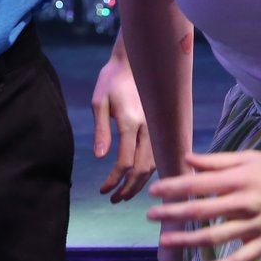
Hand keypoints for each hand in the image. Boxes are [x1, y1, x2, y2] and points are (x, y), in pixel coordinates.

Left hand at [91, 38, 154, 200]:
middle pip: (142, 168)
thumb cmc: (112, 80)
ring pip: (153, 164)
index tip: (102, 189)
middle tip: (113, 199)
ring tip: (124, 195)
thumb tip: (99, 158)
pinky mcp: (160, 126)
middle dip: (128, 188)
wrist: (135, 61)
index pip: (125, 161)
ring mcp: (158, 127)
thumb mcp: (99, 102)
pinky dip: (149, 171)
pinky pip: (158, 155)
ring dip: (140, 184)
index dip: (113, 180)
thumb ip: (101, 130)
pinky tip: (138, 179)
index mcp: (131, 121)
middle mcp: (149, 127)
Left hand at [147, 150, 260, 260]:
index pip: (199, 183)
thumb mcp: (250, 158)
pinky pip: (241, 258)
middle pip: (202, 210)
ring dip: (189, 240)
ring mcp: (258, 224)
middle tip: (151, 217)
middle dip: (174, 214)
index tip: (154, 192)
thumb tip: (187, 159)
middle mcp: (246, 201)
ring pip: (217, 236)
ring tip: (166, 242)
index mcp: (240, 177)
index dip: (174, 188)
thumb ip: (218, 161)